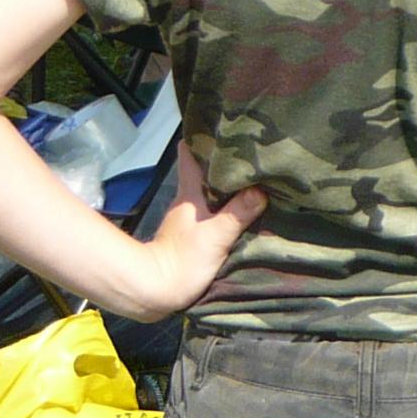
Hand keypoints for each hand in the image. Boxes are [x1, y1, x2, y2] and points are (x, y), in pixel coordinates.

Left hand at [125, 144, 266, 320]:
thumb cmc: (183, 259)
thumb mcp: (216, 236)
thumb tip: (261, 189)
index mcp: (190, 192)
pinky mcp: (189, 236)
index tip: (223, 125)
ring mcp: (186, 219)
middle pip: (203, 170)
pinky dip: (224, 205)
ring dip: (226, 185)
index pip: (189, 154)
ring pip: (208, 191)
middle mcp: (187, 200)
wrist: (155, 292)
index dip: (202, 137)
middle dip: (223, 161)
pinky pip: (211, 210)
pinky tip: (241, 208)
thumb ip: (238, 211)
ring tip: (252, 177)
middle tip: (250, 151)